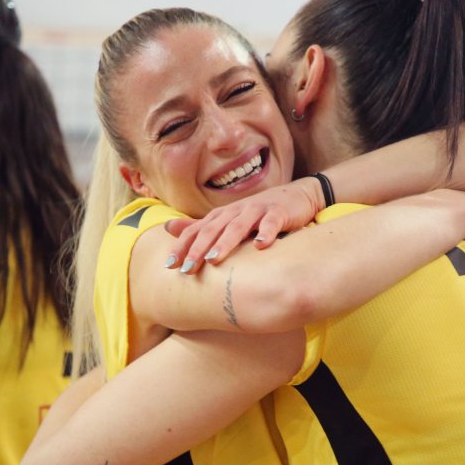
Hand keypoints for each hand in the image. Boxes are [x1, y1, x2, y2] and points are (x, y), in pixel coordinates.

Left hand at [163, 177, 321, 273]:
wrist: (297, 195)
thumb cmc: (259, 213)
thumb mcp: (228, 218)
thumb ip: (200, 226)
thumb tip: (167, 228)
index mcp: (223, 215)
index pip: (198, 230)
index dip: (183, 246)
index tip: (170, 265)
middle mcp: (236, 211)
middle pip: (214, 229)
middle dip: (199, 248)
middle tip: (187, 269)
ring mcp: (258, 210)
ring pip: (238, 226)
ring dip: (225, 242)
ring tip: (214, 258)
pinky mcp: (279, 212)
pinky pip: (272, 223)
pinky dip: (266, 233)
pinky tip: (260, 246)